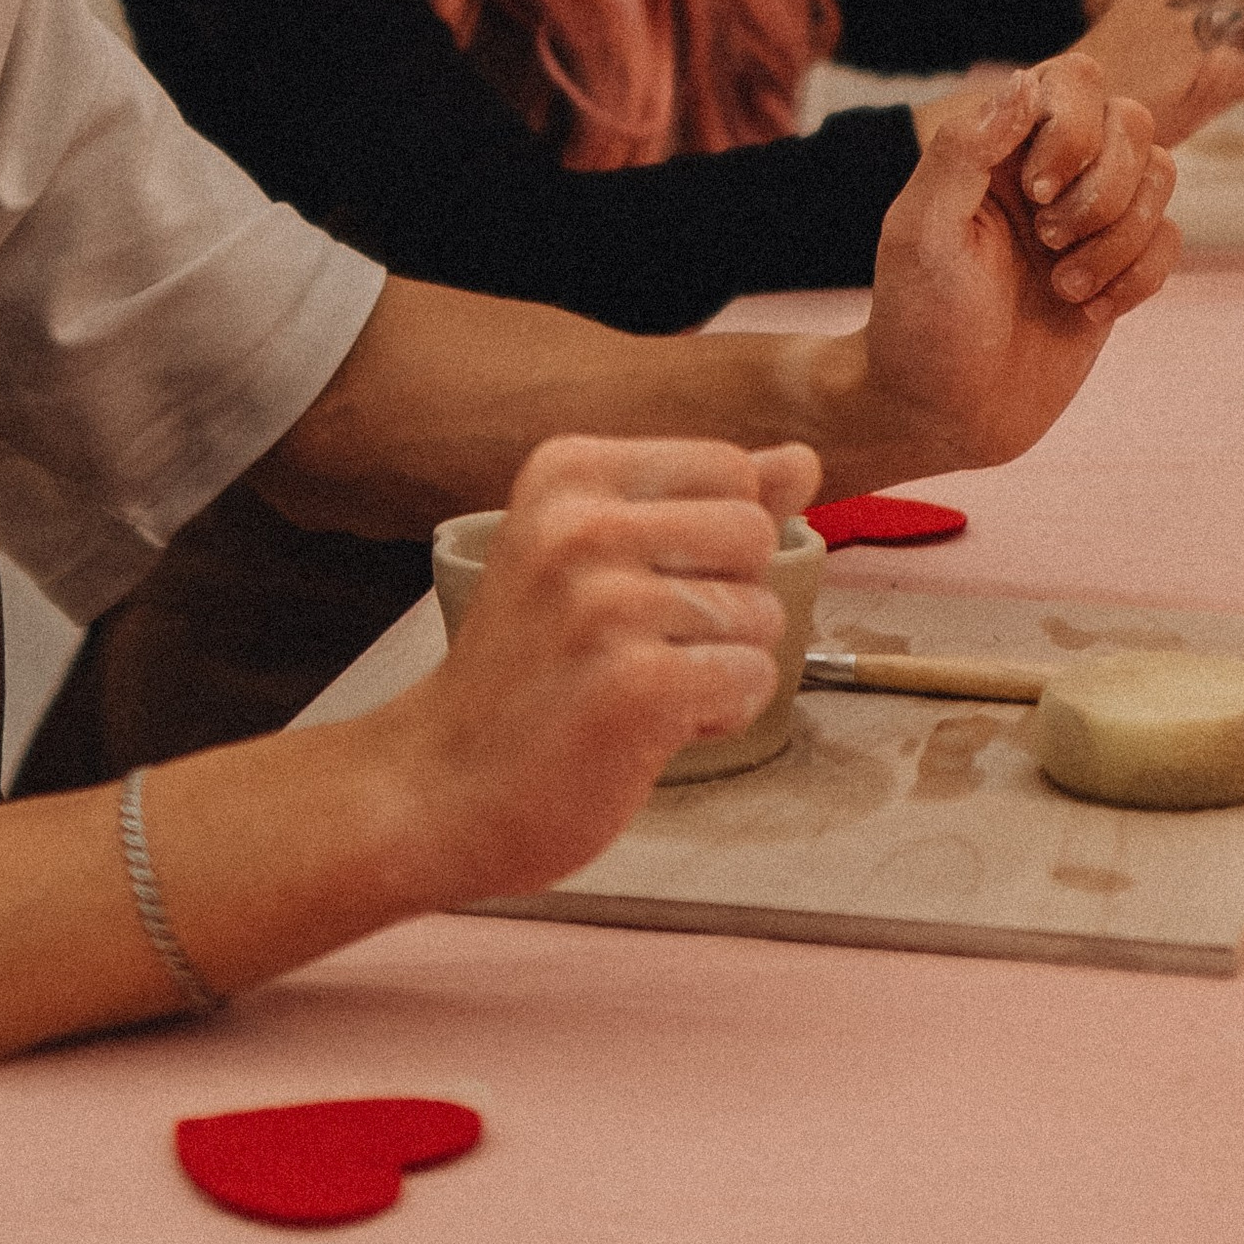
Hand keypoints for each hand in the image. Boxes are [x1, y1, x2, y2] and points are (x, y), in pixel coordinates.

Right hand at [402, 434, 821, 901]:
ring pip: (761, 614)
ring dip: (722, 665)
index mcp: (568, 471)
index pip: (730, 468)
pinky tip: (653, 726)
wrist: (440, 783)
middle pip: (754, 534)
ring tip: (641, 687)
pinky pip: (750, 679)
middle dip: (731, 598)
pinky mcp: (634, 686)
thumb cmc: (527, 669)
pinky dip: (721, 713)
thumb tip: (803, 460)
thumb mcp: (594, 553)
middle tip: (652, 641)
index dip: (717, 540)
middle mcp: (581, 524)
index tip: (649, 582)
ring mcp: (605, 604)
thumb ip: (703, 502)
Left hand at [852, 71, 1176, 483]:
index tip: (1034, 193)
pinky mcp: (1118, 265)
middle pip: (1132, 122)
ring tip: (1063, 289)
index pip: (1073, 80)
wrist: (943, 413)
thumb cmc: (917, 320)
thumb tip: (1024, 81)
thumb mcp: (921, 232)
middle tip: (1047, 243)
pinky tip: (1088, 314)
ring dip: (1120, 240)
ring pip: (1161, 174)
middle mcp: (1048, 168)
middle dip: (1103, 190)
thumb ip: (964, 150)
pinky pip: (1170, 238)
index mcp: (996, 143)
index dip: (1072, 130)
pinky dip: (1138, 278)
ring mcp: (1089, 216)